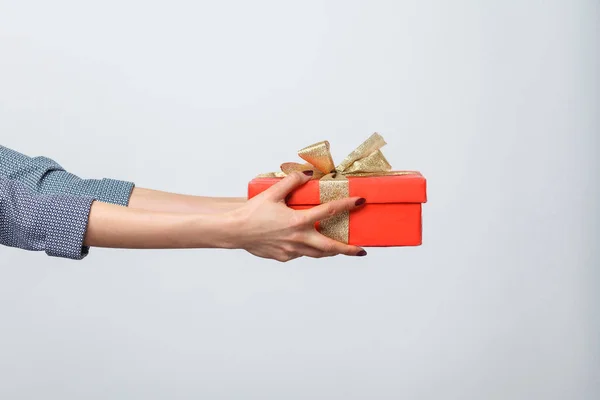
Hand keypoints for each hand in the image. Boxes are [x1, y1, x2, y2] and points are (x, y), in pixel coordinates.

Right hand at [226, 171, 366, 261]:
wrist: (235, 231)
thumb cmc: (252, 212)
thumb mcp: (272, 193)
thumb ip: (292, 182)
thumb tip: (307, 174)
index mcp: (298, 221)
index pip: (328, 211)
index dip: (347, 205)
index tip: (359, 201)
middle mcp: (298, 238)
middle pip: (330, 247)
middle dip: (348, 249)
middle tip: (361, 250)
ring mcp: (291, 250)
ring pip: (316, 254)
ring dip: (330, 251)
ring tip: (339, 249)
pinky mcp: (284, 257)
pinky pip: (300, 253)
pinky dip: (307, 249)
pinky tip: (306, 243)